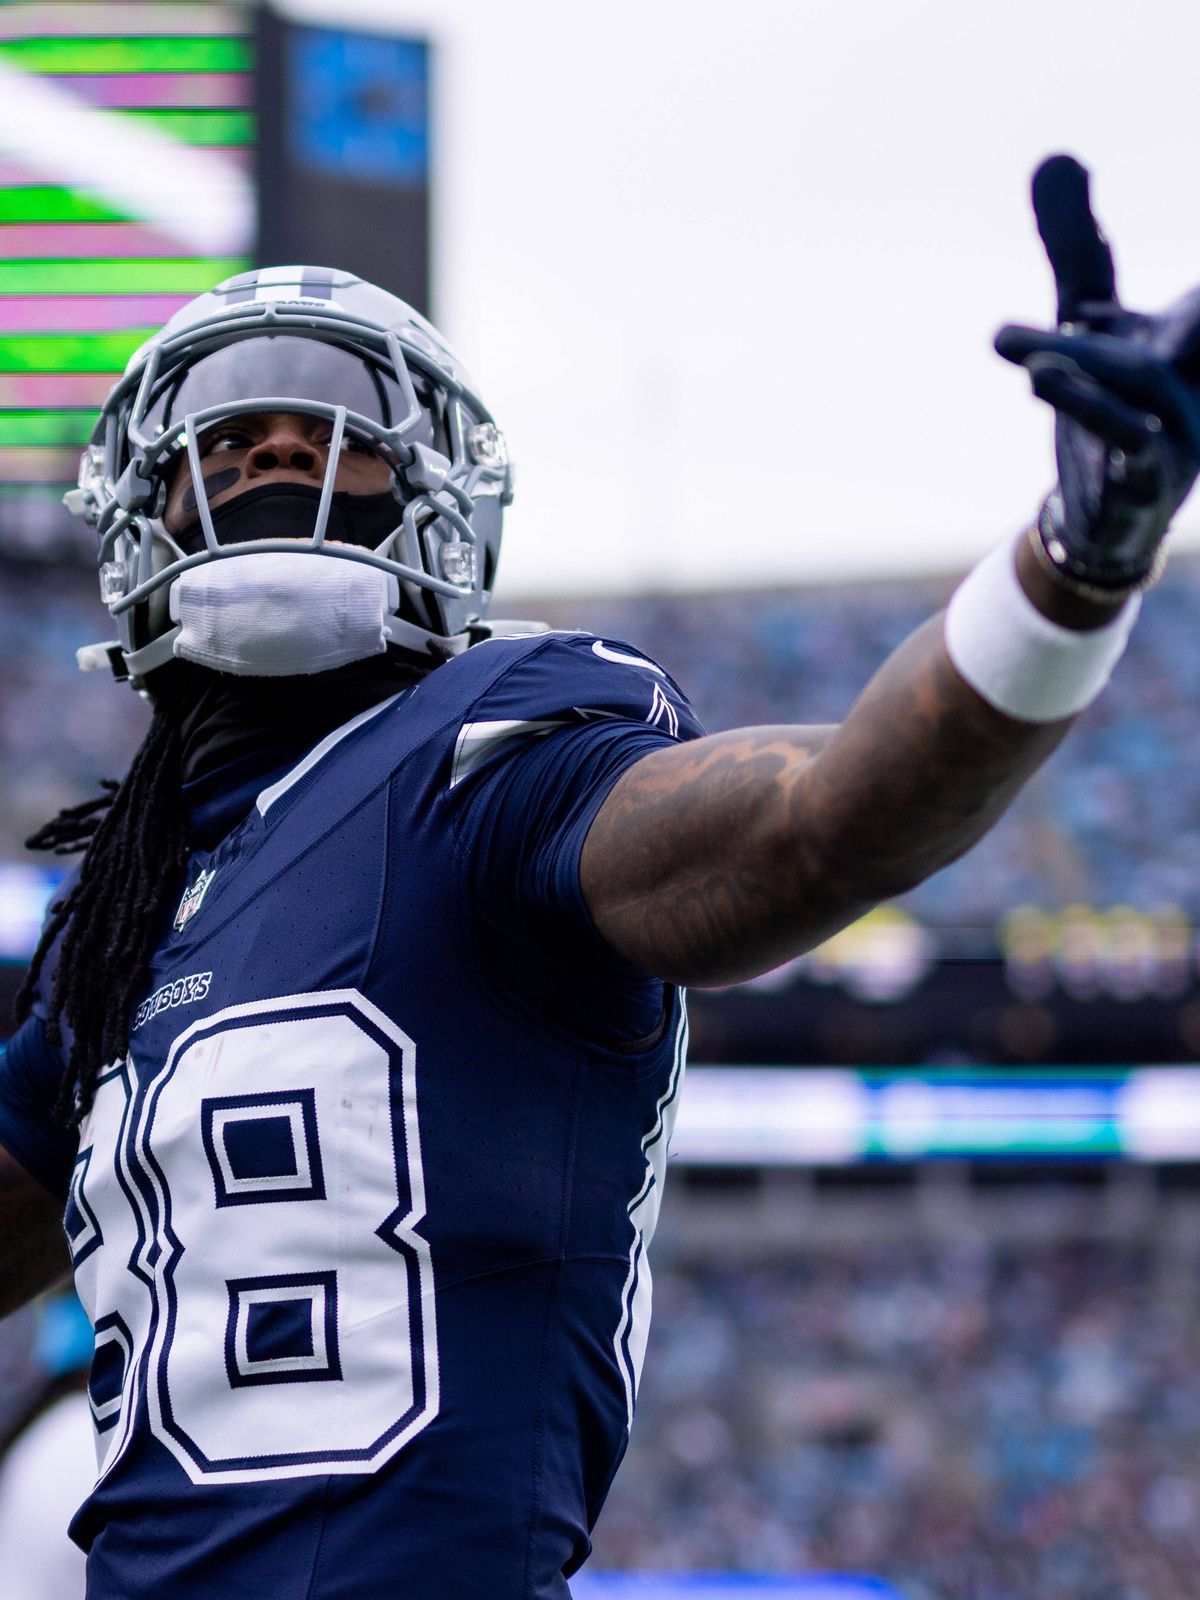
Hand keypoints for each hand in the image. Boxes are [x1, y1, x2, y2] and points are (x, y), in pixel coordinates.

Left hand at [995, 154, 1199, 589]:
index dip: (1171, 280)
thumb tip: (1058, 156)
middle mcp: (1192, 378)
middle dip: (1197, 301)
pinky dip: (1087, 405)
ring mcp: (1178, 431)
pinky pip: (1125, 438)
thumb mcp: (1088, 324)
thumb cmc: (1108, 411)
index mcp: (1185, 333)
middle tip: (1078, 304)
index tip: (1102, 249)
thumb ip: (1080, 249)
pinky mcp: (1147, 478)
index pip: (1198, 294)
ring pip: (1139, 379)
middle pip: (1196, 317)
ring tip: (1006, 337)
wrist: (1100, 521)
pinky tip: (1039, 376)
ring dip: (1081, 353)